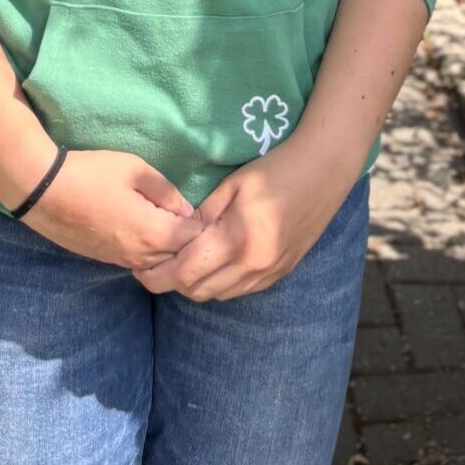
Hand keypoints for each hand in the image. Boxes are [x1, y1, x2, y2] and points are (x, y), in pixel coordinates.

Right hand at [23, 147, 207, 269]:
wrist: (43, 192)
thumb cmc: (91, 174)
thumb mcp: (134, 169)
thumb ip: (166, 190)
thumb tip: (186, 208)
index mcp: (153, 234)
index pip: (195, 240)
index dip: (205, 225)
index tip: (207, 208)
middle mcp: (141, 256)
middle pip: (180, 258)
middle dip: (191, 241)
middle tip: (191, 216)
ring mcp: (121, 261)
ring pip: (160, 264)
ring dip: (170, 249)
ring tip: (170, 223)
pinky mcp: (106, 260)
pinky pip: (140, 262)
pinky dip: (150, 251)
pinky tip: (146, 230)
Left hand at [130, 139, 345, 301]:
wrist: (324, 172)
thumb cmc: (276, 169)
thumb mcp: (232, 184)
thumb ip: (204, 214)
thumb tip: (179, 234)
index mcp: (237, 239)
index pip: (185, 273)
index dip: (157, 275)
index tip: (139, 266)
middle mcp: (253, 264)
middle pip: (198, 290)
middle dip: (171, 282)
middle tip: (154, 263)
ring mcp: (269, 273)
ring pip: (218, 295)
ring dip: (195, 284)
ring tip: (180, 262)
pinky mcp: (280, 273)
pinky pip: (240, 290)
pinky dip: (219, 283)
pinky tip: (212, 263)